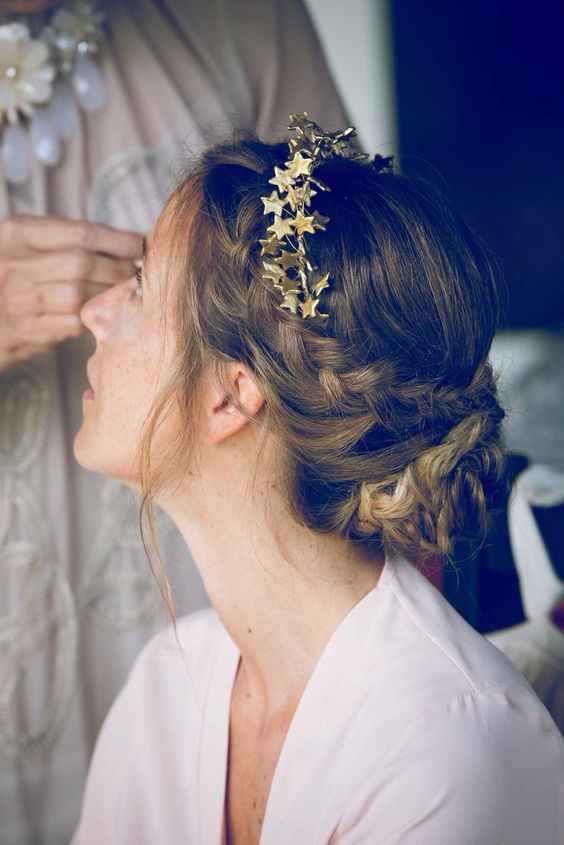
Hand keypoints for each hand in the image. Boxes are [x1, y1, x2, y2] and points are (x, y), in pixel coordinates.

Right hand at [0, 215, 141, 373]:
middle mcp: (14, 265)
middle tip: (137, 273)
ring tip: (124, 291)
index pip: (80, 234)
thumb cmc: (12, 275)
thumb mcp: (25, 245)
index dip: (118, 240)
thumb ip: (66, 240)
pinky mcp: (26, 332)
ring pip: (80, 296)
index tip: (140, 245)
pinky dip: (92, 317)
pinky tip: (102, 311)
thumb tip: (126, 243)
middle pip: (83, 264)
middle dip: (118, 269)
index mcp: (17, 234)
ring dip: (109, 295)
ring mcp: (17, 301)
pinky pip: (72, 324)